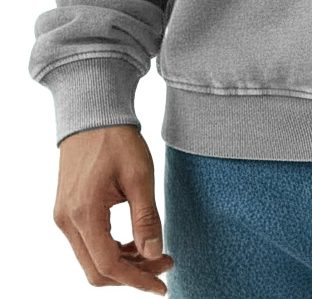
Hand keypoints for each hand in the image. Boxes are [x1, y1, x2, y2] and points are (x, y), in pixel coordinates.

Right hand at [53, 124, 173, 294]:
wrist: (92, 113)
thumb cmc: (117, 139)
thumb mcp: (140, 175)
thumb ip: (146, 218)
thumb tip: (155, 255)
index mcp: (84, 213)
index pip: (108, 265)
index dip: (137, 280)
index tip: (162, 285)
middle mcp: (67, 221)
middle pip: (97, 270)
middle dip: (132, 274)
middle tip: (165, 264)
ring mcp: (63, 217)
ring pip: (91, 260)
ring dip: (123, 263)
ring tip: (154, 252)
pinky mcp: (66, 211)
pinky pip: (87, 244)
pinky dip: (110, 250)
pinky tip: (133, 242)